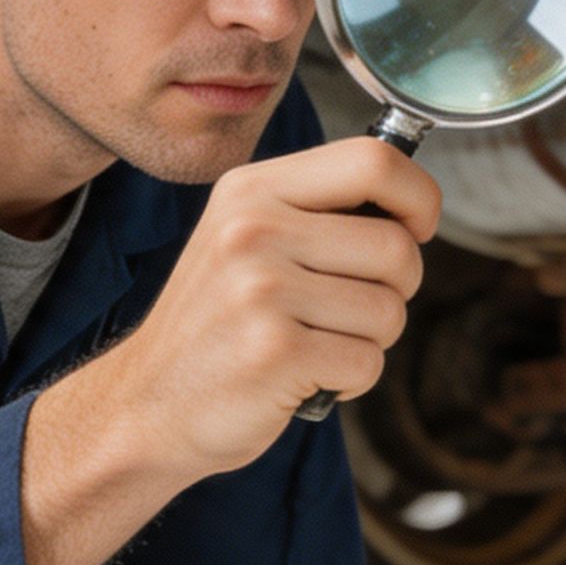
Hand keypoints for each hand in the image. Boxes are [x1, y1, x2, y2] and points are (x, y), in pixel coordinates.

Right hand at [98, 137, 439, 478]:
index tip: (416, 229)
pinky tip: (308, 378)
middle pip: (395, 247)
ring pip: (389, 310)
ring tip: (317, 344)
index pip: (374, 160)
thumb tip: (412, 205)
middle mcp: (252, 229)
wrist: (146, 404)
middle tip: (350, 310)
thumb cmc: (217, 324)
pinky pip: (367, 361)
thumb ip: (317, 211)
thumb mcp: (246, 239)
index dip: (418, 197)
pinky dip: (352, 380)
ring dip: (371, 341)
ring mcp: (260, 290)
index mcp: (252, 189)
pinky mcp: (273, 352)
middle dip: (396, 289)